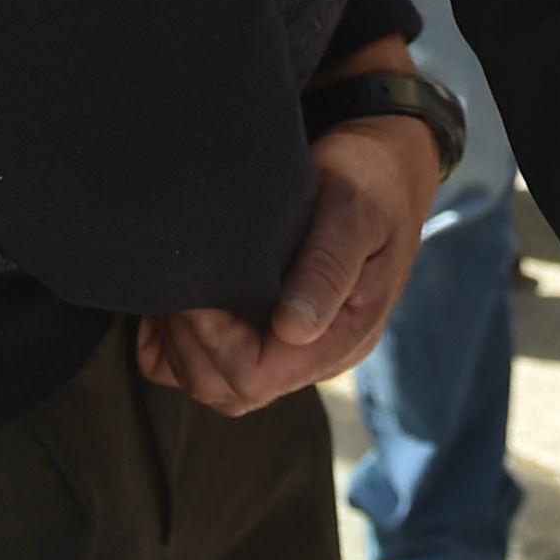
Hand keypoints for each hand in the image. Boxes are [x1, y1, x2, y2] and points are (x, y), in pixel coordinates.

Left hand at [135, 62, 444, 415]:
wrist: (385, 168)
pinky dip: (179, 346)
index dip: (215, 341)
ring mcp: (295, 350)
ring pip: (218, 385)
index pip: (259, 374)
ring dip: (183, 347)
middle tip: (175, 288)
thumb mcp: (354, 210)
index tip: (195, 291)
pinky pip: (212, 366)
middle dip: (190, 345)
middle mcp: (318, 354)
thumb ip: (327, 267)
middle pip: (233, 391)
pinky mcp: (274, 335)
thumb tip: (293, 329)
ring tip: (174, 291)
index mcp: (345, 333)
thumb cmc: (371, 181)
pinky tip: (175, 303)